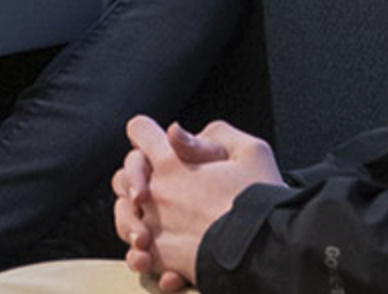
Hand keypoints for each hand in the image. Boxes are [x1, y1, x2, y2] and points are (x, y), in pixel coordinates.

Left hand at [114, 116, 282, 290]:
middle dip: (139, 175)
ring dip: (134, 213)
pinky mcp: (160, 257)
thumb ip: (214, 135)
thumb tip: (175, 132)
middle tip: (164, 186)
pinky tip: (163, 248)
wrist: (265, 251)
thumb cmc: (261, 200)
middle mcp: (155, 192)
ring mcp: (154, 226)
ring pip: (123, 214)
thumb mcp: (251, 152)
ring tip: (160, 218)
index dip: (149, 133)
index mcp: (172, 161)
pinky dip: (144, 250)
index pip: (139, 130)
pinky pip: (137, 252)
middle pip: (124, 174)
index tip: (163, 145)